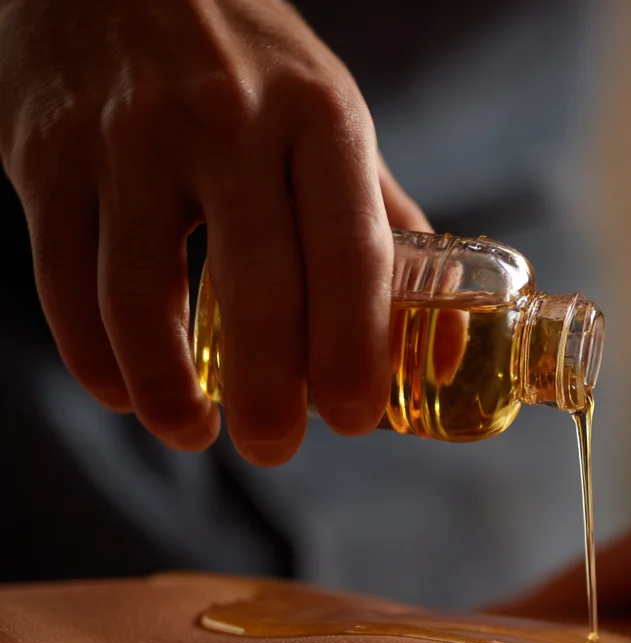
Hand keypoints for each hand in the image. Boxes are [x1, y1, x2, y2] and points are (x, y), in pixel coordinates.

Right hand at [0, 0, 429, 464]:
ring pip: (142, 298)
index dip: (354, 353)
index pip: (351, 256)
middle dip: (271, 395)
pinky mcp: (46, 152)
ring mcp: (128, 136)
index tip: (356, 420)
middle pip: (255, 291)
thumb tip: (435, 329)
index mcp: (319, 117)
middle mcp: (227, 122)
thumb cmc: (246, 57)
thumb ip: (375, 212)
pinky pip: (65, 279)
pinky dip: (95, 356)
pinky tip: (125, 392)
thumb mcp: (328, 111)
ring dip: (169, 392)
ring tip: (195, 434)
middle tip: (277, 447)